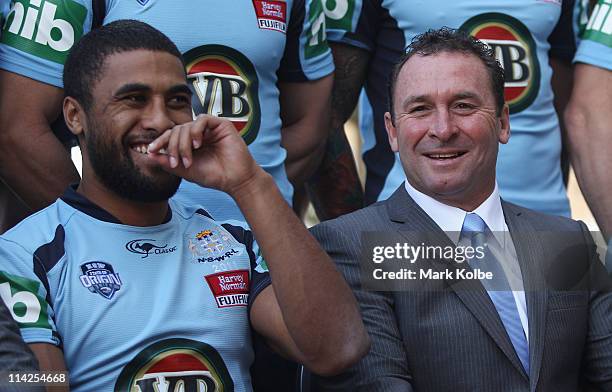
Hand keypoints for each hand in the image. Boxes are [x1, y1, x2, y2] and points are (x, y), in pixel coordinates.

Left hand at [148, 114, 262, 195]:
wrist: (235, 180)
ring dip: (183, 143)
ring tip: (189, 159)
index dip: (160, 142)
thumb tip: (150, 155)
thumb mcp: (186, 170)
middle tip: (177, 163)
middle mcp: (199, 134)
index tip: (151, 150)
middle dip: (173, 147)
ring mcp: (210, 128)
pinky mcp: (221, 124)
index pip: (172, 136)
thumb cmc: (214, 176)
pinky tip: (198, 144)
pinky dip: (196, 131)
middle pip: (177, 130)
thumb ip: (169, 163)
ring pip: (187, 125)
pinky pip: (202, 119)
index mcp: (191, 143)